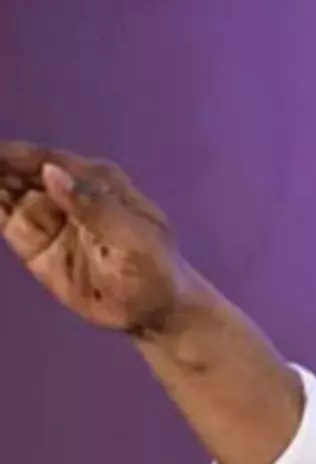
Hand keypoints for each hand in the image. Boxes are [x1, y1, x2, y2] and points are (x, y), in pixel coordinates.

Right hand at [0, 141, 195, 334]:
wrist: (152, 309)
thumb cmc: (153, 269)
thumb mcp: (132, 239)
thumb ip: (93, 206)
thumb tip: (51, 172)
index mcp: (96, 180)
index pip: (45, 160)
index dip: (9, 153)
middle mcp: (67, 189)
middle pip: (18, 169)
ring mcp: (47, 213)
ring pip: (3, 189)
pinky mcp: (32, 240)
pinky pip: (1, 216)